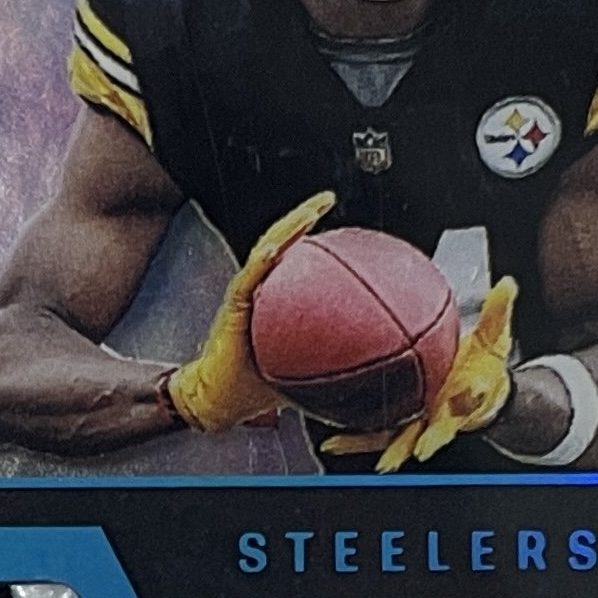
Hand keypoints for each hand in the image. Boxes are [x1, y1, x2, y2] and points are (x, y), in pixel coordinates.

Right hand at [166, 190, 334, 431]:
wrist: (219, 398)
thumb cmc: (259, 384)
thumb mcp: (306, 370)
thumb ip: (334, 360)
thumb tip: (378, 369)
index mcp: (277, 298)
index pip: (298, 255)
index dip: (314, 232)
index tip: (339, 216)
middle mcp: (260, 288)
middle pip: (282, 241)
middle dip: (304, 215)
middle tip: (326, 199)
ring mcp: (245, 294)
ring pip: (266, 250)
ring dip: (288, 228)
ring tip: (309, 211)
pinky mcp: (233, 307)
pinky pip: (249, 278)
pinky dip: (263, 260)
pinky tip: (277, 247)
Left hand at [324, 277, 517, 471]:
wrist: (482, 393)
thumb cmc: (485, 365)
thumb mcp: (495, 338)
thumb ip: (498, 314)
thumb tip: (508, 284)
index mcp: (469, 391)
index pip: (473, 395)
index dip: (472, 395)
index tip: (470, 392)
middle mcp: (445, 413)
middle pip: (437, 430)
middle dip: (429, 439)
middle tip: (422, 449)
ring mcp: (422, 423)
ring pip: (402, 440)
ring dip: (387, 451)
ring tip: (369, 458)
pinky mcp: (403, 426)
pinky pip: (376, 434)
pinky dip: (354, 441)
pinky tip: (330, 442)